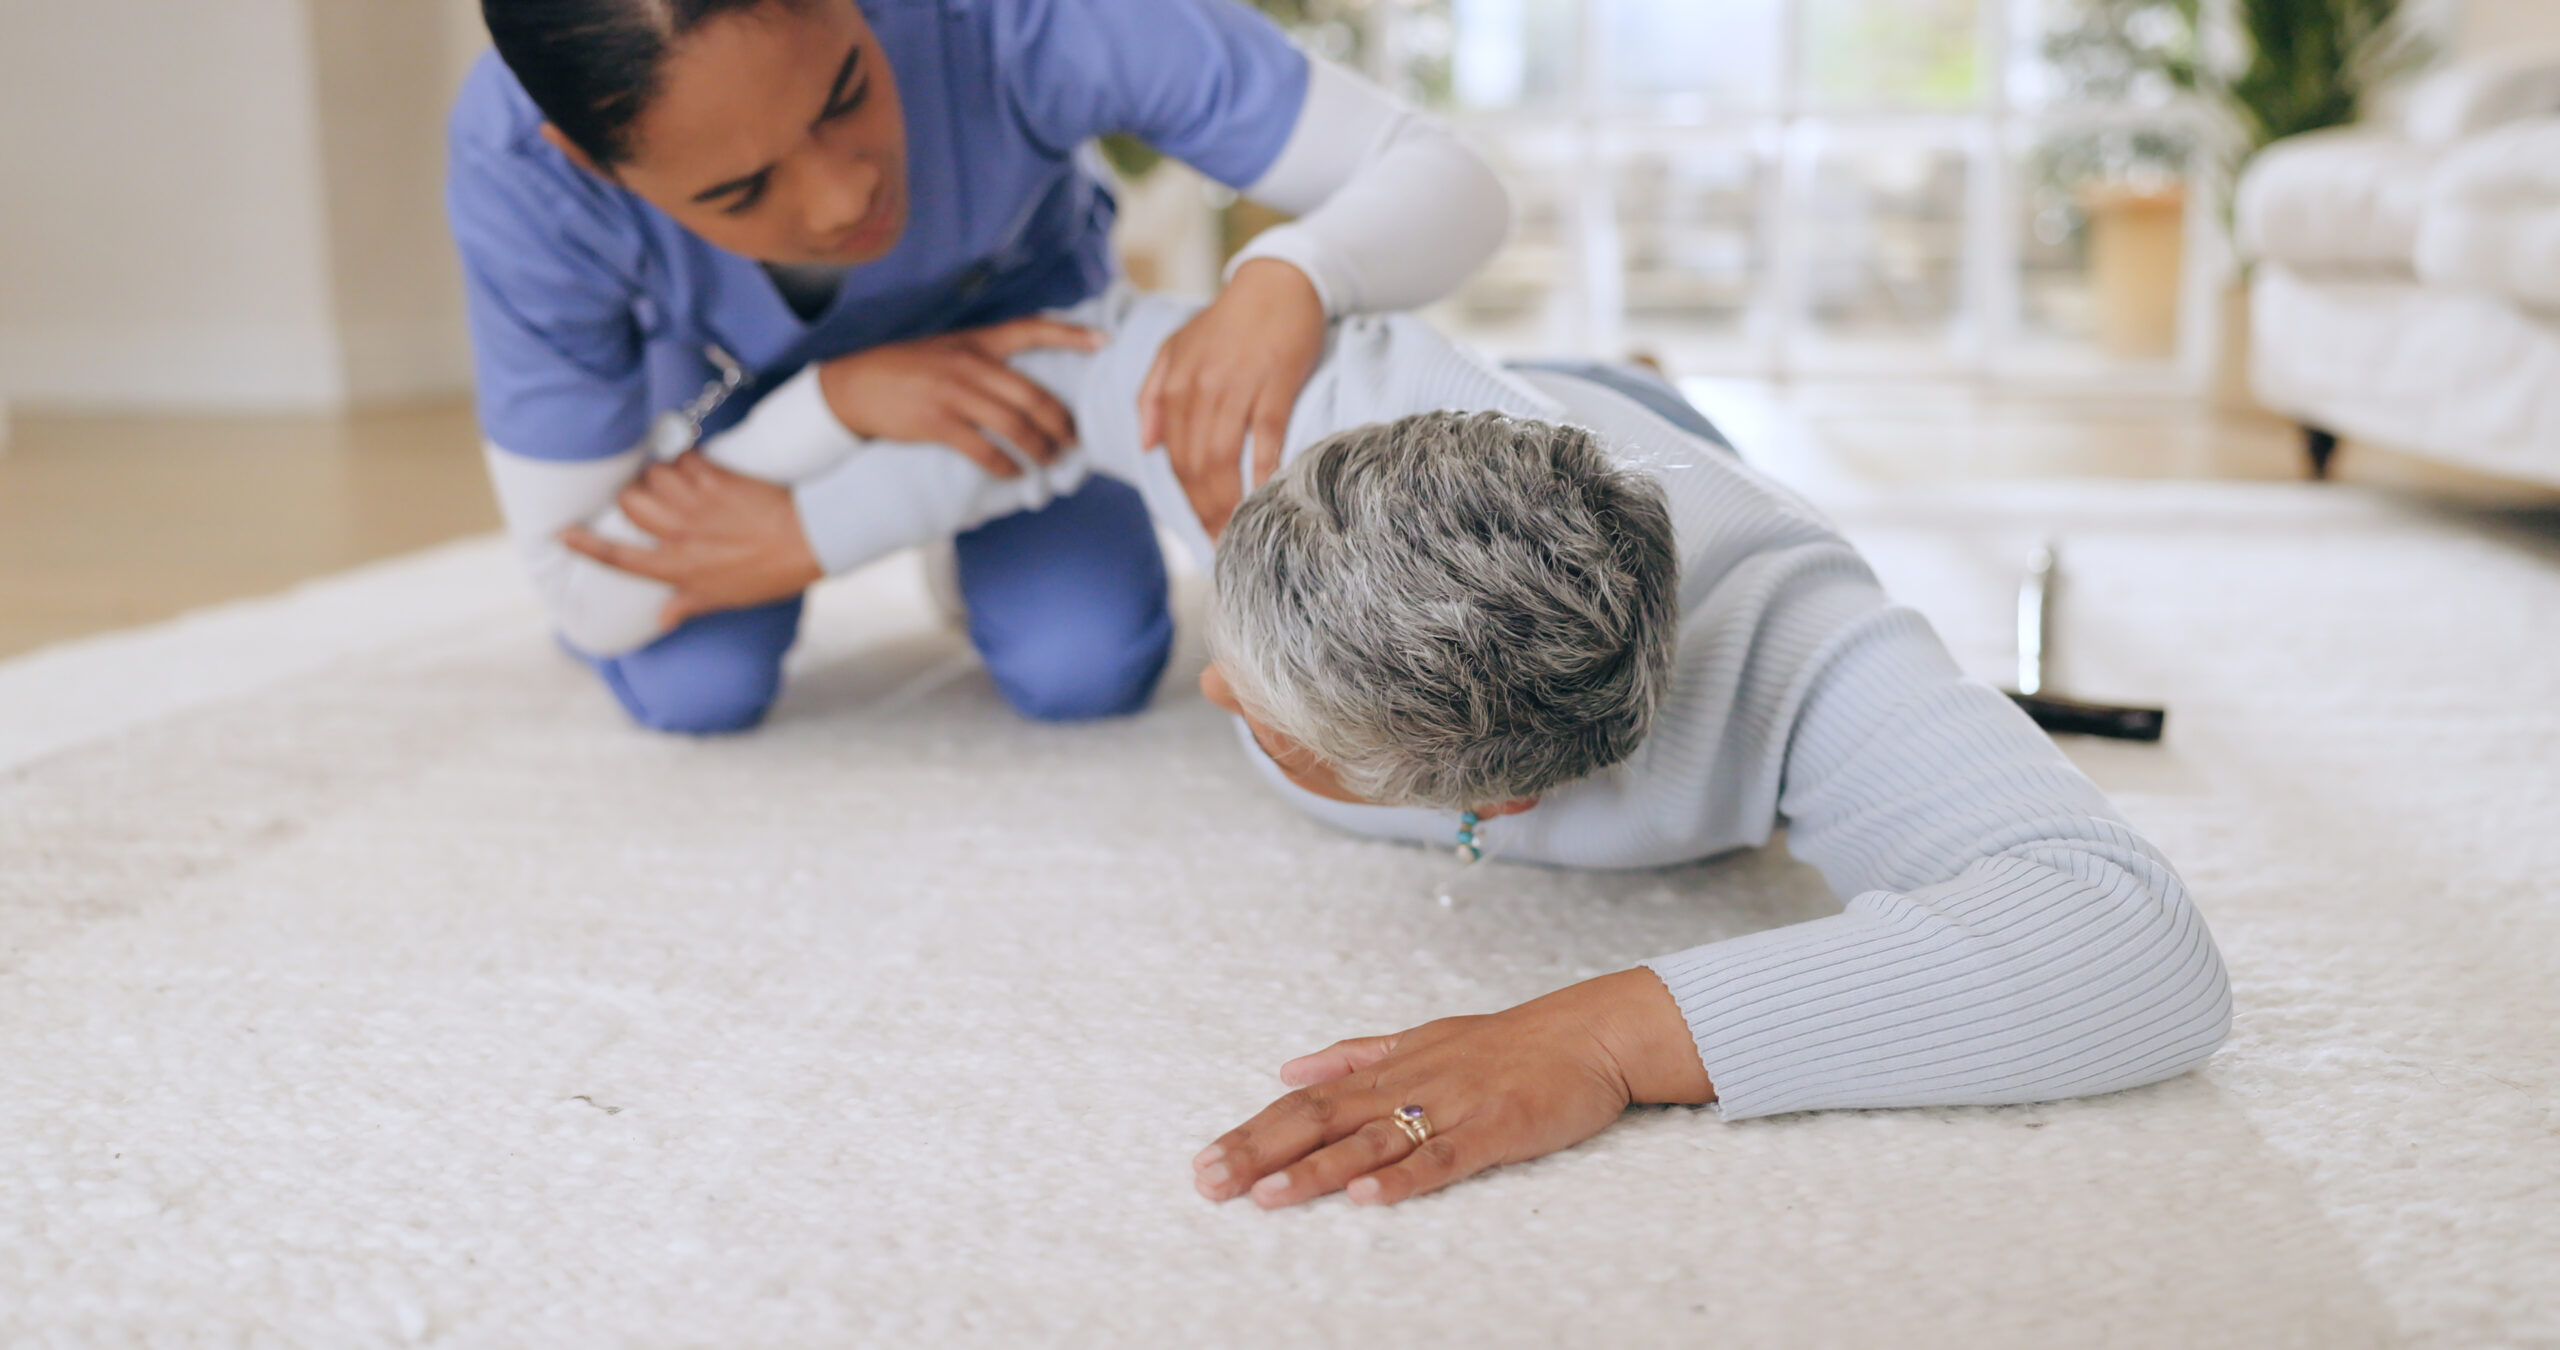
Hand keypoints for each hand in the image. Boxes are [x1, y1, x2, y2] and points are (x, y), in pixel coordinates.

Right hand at [561, 452, 823, 630]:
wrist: (810, 540)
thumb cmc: (769, 574)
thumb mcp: (726, 598)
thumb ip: (687, 604)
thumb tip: (661, 618)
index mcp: (678, 569)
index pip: (618, 558)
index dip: (584, 545)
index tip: (562, 533)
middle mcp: (680, 535)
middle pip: (628, 502)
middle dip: (630, 494)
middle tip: (646, 495)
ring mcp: (697, 505)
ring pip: (652, 475)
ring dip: (658, 473)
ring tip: (673, 478)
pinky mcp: (717, 478)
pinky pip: (684, 458)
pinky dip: (685, 458)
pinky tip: (697, 465)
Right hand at [815, 316, 1101, 478]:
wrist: (853, 386)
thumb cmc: (905, 369)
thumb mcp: (946, 349)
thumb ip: (984, 357)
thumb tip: (1025, 380)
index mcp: (975, 341)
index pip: (1031, 329)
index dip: (1070, 335)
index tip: (1104, 342)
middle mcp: (969, 363)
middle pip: (1032, 394)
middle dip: (1061, 422)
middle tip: (1076, 440)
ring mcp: (952, 393)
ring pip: (1014, 424)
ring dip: (1040, 448)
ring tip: (1052, 460)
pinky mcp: (936, 422)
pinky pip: (982, 448)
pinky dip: (1005, 464)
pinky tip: (1016, 473)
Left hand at [1139, 258, 1326, 536]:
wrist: (1276, 282)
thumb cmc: (1228, 320)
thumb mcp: (1176, 349)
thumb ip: (1153, 395)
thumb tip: (1146, 446)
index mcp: (1175, 385)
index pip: (1174, 456)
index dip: (1186, 499)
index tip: (1200, 529)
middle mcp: (1199, 389)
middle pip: (1196, 466)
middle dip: (1206, 511)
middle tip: (1222, 546)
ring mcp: (1237, 387)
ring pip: (1223, 458)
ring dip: (1229, 503)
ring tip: (1239, 534)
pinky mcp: (1274, 383)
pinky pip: (1263, 437)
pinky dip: (1263, 471)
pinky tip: (1266, 497)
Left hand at [1192, 969, 1713, 1209]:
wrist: (1588, 1034)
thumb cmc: (1505, 1043)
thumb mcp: (1419, 1039)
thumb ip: (1354, 1055)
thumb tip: (1288, 1066)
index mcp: (1387, 1070)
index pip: (1304, 1101)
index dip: (1252, 1130)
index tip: (1204, 1160)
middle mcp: (1408, 1086)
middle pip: (1321, 1119)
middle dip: (1260, 1151)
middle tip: (1209, 1183)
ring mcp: (1450, 1108)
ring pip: (1371, 1143)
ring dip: (1315, 1170)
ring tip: (1266, 1196)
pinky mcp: (1493, 1131)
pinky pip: (1442, 1159)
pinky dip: (1403, 1179)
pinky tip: (1366, 1199)